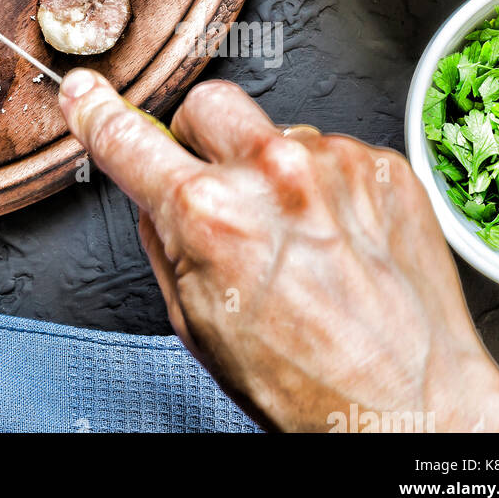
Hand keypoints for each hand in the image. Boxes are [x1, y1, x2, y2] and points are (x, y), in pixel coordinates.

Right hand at [59, 72, 498, 433]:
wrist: (414, 406)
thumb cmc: (308, 385)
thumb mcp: (196, 321)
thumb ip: (165, 239)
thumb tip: (149, 188)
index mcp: (209, 214)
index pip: (128, 138)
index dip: (95, 112)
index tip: (83, 91)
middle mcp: (271, 174)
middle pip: (207, 104)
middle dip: (201, 139)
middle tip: (221, 187)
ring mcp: (333, 163)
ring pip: (276, 132)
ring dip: (275, 172)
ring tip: (304, 241)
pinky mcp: (381, 165)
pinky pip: (332, 152)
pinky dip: (328, 188)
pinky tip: (341, 240)